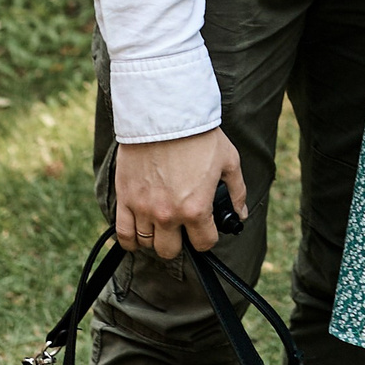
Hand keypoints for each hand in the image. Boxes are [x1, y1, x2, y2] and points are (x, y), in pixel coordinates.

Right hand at [113, 127, 245, 258]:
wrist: (164, 113)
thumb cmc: (197, 135)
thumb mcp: (228, 161)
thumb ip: (237, 191)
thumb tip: (241, 214)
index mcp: (196, 208)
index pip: (203, 244)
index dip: (207, 237)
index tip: (205, 229)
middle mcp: (168, 214)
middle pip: (170, 250)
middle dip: (179, 242)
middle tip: (180, 227)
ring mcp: (144, 208)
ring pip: (147, 244)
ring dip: (155, 238)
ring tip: (160, 225)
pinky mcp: (125, 197)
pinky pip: (123, 233)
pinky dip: (130, 240)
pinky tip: (137, 235)